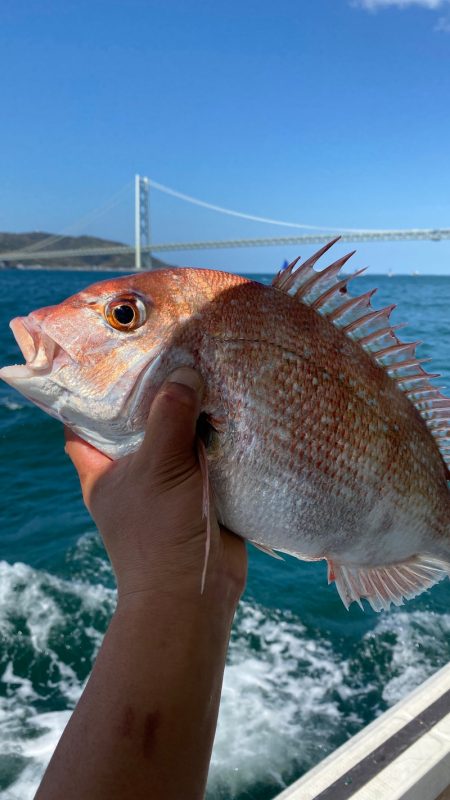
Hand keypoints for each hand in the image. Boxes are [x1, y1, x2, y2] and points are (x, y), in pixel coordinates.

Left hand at [65, 367, 246, 603]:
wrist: (195, 595)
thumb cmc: (160, 534)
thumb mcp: (159, 468)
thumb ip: (169, 418)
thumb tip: (185, 373)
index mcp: (103, 469)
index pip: (83, 423)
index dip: (91, 393)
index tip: (111, 360)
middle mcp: (132, 473)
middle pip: (137, 423)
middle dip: (155, 393)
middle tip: (173, 352)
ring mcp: (168, 483)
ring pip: (177, 437)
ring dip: (192, 412)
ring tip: (206, 368)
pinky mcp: (201, 492)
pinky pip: (208, 455)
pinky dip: (219, 435)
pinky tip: (233, 406)